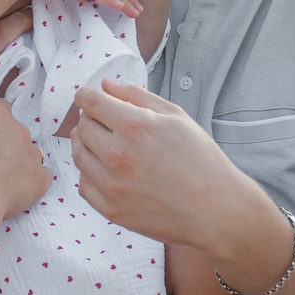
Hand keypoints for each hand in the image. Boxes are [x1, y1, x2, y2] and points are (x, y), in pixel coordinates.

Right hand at [0, 98, 49, 222]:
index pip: (1, 107)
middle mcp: (19, 130)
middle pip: (17, 132)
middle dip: (7, 143)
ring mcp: (33, 154)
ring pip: (31, 154)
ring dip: (21, 162)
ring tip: (5, 180)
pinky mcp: (41, 178)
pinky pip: (42, 175)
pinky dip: (33, 181)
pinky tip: (19, 190)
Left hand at [70, 79, 275, 258]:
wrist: (216, 209)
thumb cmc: (201, 160)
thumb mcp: (176, 117)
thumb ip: (137, 96)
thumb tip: (105, 85)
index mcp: (134, 126)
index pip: (89, 102)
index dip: (87, 96)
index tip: (89, 98)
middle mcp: (117, 155)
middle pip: (82, 127)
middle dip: (90, 119)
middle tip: (104, 122)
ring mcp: (112, 186)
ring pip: (79, 155)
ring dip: (86, 144)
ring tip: (105, 144)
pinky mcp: (111, 210)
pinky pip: (84, 184)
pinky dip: (91, 173)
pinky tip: (108, 170)